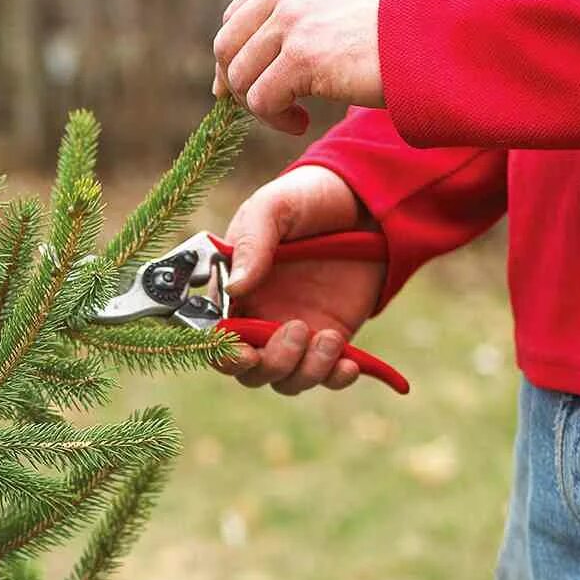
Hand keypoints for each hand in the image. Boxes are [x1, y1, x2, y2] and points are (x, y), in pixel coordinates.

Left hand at [211, 0, 389, 134]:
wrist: (435, 37)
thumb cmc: (390, 33)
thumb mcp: (333, 8)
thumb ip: (285, 26)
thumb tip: (222, 79)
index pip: (236, 15)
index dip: (234, 57)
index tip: (247, 86)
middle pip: (227, 46)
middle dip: (238, 84)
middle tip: (268, 106)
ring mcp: (295, 19)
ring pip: (240, 77)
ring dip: (261, 108)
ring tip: (293, 115)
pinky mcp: (302, 55)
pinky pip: (261, 101)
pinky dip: (275, 120)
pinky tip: (300, 122)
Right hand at [215, 165, 386, 394]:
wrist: (364, 201)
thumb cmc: (306, 199)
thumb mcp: (274, 208)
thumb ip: (252, 242)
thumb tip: (235, 287)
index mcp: (233, 295)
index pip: (215, 340)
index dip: (224, 355)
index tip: (245, 353)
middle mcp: (258, 321)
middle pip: (249, 371)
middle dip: (269, 364)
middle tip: (296, 329)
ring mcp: (294, 334)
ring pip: (285, 380)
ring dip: (305, 370)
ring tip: (328, 337)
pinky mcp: (330, 339)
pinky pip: (326, 377)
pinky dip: (335, 378)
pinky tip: (349, 362)